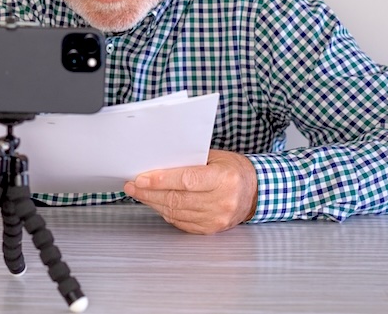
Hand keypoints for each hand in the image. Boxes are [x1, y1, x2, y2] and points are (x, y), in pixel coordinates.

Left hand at [123, 149, 257, 233]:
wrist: (255, 192)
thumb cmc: (232, 170)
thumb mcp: (215, 157)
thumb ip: (189, 161)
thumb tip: (156, 164)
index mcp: (224, 178)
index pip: (187, 180)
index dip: (161, 180)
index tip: (140, 178)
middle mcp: (222, 201)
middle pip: (177, 198)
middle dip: (149, 192)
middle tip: (132, 186)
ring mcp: (217, 218)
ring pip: (176, 212)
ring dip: (153, 203)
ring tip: (139, 194)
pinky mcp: (211, 229)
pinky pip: (181, 222)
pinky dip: (165, 212)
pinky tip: (156, 203)